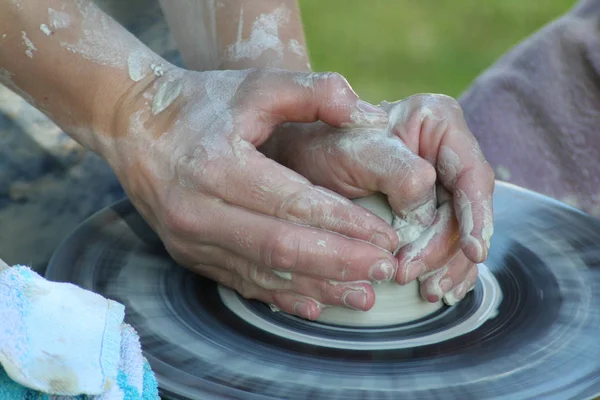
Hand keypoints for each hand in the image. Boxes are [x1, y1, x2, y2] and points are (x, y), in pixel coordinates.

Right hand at [101, 67, 401, 319]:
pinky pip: (241, 283)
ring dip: (318, 288)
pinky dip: (282, 296)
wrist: (134, 124)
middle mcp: (198, 210)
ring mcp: (189, 239)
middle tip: (387, 269)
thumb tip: (367, 115)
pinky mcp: (188, 254)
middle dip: (340, 263)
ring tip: (366, 296)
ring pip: (263, 276)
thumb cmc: (201, 103)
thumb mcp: (256, 84)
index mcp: (217, 166)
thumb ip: (313, 91)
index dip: (345, 224)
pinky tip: (316, 305)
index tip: (387, 236)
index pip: (294, 204)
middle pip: (282, 249)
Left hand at [266, 94, 493, 303]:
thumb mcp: (357, 152)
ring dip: (447, 265)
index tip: (474, 251)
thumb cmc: (324, 151)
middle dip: (446, 248)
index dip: (477, 215)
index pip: (472, 174)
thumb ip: (400, 173)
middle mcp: (447, 152)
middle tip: (411, 272)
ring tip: (427, 290)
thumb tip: (429, 212)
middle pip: (466, 209)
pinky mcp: (429, 211)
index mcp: (438, 122)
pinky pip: (448, 243)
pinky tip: (439, 289)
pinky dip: (444, 268)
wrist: (301, 163)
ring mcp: (440, 184)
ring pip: (460, 232)